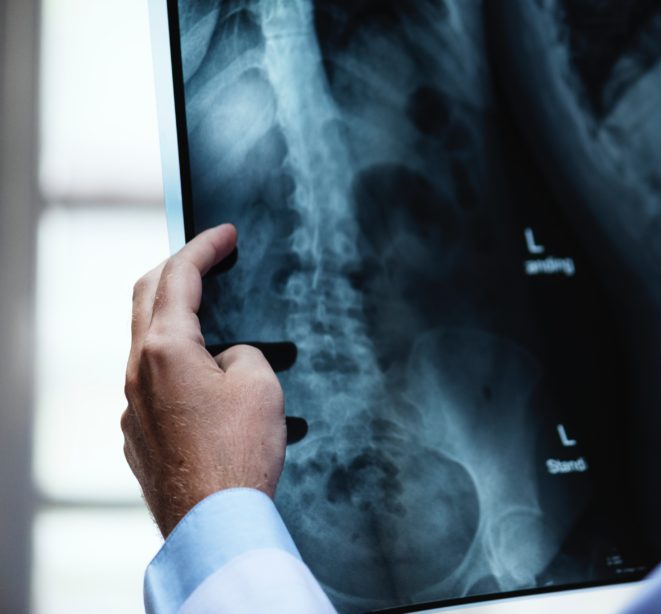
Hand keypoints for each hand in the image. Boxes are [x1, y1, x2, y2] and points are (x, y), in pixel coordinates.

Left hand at [121, 224, 285, 537]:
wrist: (214, 519)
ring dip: (177, 319)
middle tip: (208, 257)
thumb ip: (242, 352)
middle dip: (177, 268)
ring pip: (148, 343)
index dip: (205, 247)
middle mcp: (138, 371)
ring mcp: (133, 406)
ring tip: (216, 321)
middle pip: (148, 298)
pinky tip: (209, 383)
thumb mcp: (260, 384)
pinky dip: (178, 364)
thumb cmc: (240, 451)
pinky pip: (155, 384)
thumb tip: (226, 358)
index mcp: (165, 348)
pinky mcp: (140, 436)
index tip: (225, 232)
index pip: (180, 277)